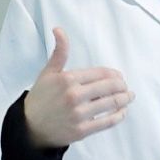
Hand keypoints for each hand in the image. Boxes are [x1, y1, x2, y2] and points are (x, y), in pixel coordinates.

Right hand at [24, 28, 133, 147]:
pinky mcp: (82, 130)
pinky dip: (119, 116)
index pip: (101, 73)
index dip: (114, 75)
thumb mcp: (48, 72)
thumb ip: (59, 52)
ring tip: (129, 97)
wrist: (30, 126)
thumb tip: (59, 29)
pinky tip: (122, 112)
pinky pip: (107, 122)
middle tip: (126, 87)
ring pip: (111, 104)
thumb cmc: (41, 97)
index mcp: (68, 79)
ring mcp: (79, 114)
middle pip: (109, 87)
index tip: (119, 77)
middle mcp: (74, 95)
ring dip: (124, 99)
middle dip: (122, 86)